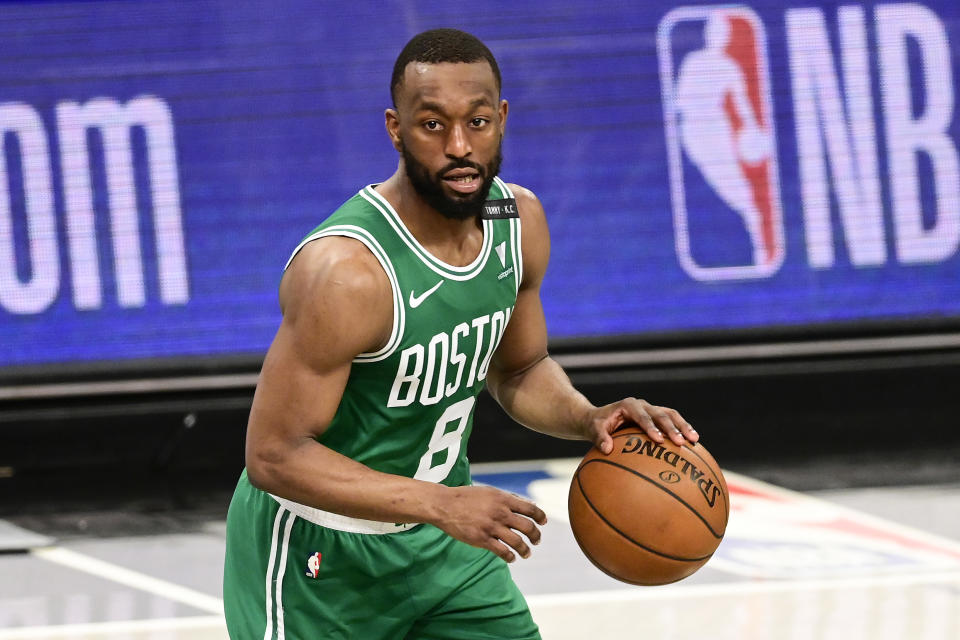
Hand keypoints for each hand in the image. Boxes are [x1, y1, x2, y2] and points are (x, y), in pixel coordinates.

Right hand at [432, 485, 546, 562]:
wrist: (445, 505)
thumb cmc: (467, 497)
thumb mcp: (489, 492)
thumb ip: (507, 499)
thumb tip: (525, 505)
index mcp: (503, 499)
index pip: (530, 509)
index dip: (540, 516)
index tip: (543, 522)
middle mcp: (500, 512)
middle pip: (528, 527)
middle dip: (536, 536)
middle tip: (536, 540)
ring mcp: (491, 527)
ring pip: (518, 542)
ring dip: (525, 550)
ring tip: (527, 554)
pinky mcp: (482, 539)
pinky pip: (502, 551)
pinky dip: (510, 556)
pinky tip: (511, 558)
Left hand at [587, 398, 697, 453]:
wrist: (599, 418)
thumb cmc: (596, 424)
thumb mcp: (593, 429)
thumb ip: (599, 437)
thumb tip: (606, 449)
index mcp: (628, 405)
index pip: (642, 416)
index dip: (651, 427)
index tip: (658, 440)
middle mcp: (642, 405)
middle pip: (660, 414)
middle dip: (671, 428)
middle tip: (680, 442)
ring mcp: (651, 409)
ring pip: (670, 415)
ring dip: (683, 426)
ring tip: (694, 440)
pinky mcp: (656, 415)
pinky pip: (672, 420)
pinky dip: (682, 429)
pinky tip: (693, 443)